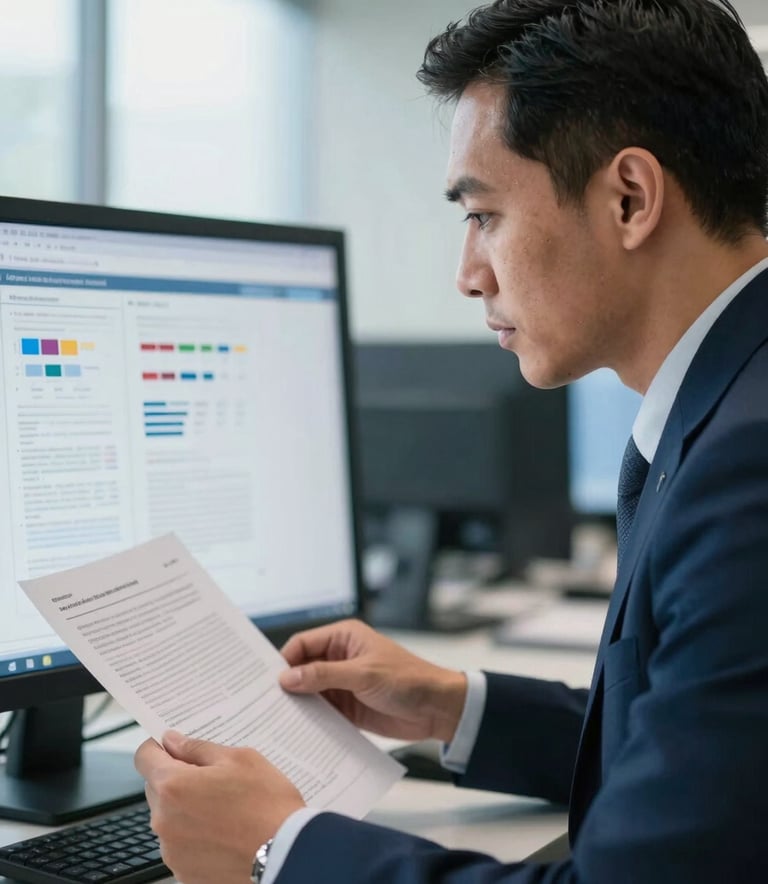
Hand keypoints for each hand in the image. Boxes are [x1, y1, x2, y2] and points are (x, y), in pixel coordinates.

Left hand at [135, 730, 304, 883]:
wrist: (287, 856)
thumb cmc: (267, 805)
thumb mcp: (239, 759)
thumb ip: (199, 748)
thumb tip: (174, 742)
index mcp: (173, 786)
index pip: (144, 757)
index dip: (159, 747)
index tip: (174, 747)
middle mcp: (164, 821)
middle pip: (157, 788)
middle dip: (178, 778)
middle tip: (214, 778)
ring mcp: (172, 851)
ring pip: (170, 817)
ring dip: (187, 809)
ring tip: (226, 809)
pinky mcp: (184, 873)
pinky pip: (181, 844)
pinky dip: (196, 836)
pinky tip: (225, 832)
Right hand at [280, 619, 466, 742]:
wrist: (437, 709)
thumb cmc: (408, 680)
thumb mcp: (364, 674)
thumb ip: (324, 676)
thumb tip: (288, 678)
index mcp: (343, 638)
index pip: (303, 644)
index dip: (285, 660)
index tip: (267, 681)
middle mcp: (339, 658)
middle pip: (302, 668)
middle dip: (287, 684)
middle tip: (264, 702)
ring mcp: (342, 683)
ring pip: (309, 691)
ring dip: (297, 704)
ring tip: (275, 720)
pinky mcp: (347, 707)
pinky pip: (321, 711)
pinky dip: (310, 720)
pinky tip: (296, 731)